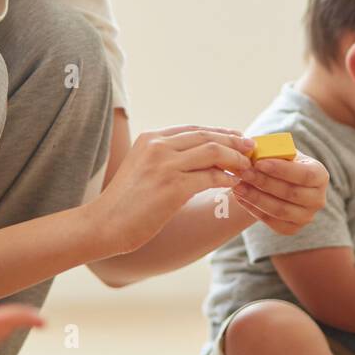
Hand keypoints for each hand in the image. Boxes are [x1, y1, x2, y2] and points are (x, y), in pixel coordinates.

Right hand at [93, 124, 254, 253]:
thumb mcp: (143, 168)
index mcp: (150, 138)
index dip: (219, 132)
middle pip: (207, 136)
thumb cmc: (125, 203)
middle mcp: (158, 146)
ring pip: (213, 152)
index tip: (236, 137)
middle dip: (234, 141)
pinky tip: (233, 183)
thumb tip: (201, 160)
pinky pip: (210, 177)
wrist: (103, 225)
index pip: (193, 130)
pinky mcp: (172, 187)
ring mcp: (165, 165)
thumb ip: (166, 159)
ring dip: (235, 158)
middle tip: (251, 147)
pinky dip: (226, 179)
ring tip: (247, 166)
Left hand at [230, 151, 328, 235]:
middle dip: (264, 183)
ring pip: (280, 210)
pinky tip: (240, 197)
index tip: (258, 162)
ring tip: (238, 186)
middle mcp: (318, 199)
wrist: (280, 181)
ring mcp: (306, 216)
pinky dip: (254, 210)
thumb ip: (269, 149)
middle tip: (243, 173)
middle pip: (291, 193)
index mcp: (320, 175)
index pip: (305, 175)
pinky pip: (272, 222)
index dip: (282, 170)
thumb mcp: (280, 151)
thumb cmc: (280, 161)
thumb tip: (247, 145)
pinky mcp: (292, 229)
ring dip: (256, 198)